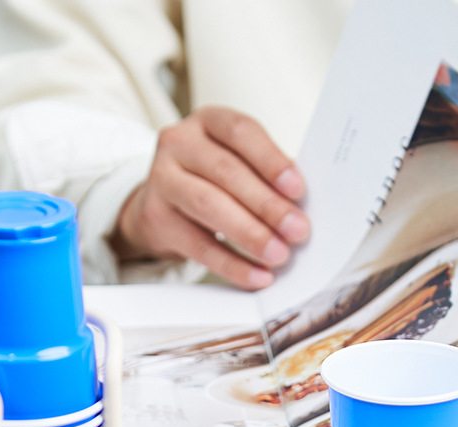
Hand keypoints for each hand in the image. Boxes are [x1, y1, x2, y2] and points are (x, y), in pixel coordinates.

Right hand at [109, 105, 309, 288]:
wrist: (159, 204)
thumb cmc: (210, 180)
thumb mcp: (234, 163)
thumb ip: (264, 176)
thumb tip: (302, 209)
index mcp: (208, 121)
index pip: (241, 132)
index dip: (271, 160)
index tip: (298, 189)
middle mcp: (179, 142)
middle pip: (227, 173)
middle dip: (267, 205)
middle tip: (297, 231)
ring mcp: (161, 179)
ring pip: (209, 206)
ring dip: (250, 234)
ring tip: (278, 255)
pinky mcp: (155, 217)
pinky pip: (197, 245)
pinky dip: (231, 263)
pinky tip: (255, 275)